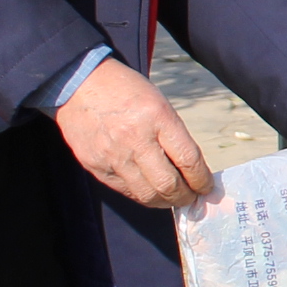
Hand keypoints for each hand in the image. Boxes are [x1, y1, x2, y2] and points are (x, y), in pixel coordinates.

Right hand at [53, 60, 215, 209]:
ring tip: (173, 199)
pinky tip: (150, 192)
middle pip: (169, 184)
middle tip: (192, 198)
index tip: (207, 187)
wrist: (79, 83)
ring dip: (165, 202)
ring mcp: (113, 155)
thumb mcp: (158, 103)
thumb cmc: (126, 91)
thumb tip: (191, 169)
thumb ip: (174, 135)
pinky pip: (125, 191)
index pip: (188, 160)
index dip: (202, 180)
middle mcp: (135, 139)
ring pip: (147, 194)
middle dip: (186, 197)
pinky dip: (142, 195)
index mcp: (158, 117)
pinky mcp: (96, 166)